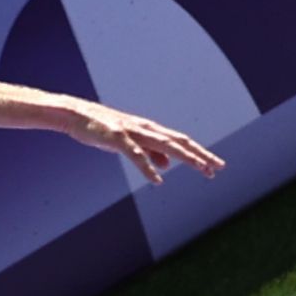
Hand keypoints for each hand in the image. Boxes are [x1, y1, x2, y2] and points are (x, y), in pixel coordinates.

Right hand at [68, 101, 223, 181]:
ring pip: (165, 145)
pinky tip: (157, 180)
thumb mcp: (132, 142)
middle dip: (200, 155)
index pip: (181, 142)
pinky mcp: (117, 138)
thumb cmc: (104, 129)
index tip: (215, 165)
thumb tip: (168, 165)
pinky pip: (136, 154)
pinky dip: (147, 167)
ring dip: (185, 157)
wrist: (76, 115)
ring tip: (201, 168)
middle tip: (218, 167)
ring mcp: (133, 132)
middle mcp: (146, 129)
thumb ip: (150, 152)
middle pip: (179, 142)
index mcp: (151, 130)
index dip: (199, 153)